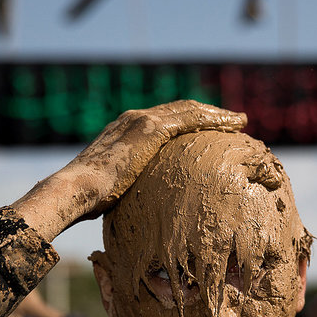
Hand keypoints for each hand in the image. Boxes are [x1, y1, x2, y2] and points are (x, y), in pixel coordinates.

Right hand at [65, 100, 246, 217]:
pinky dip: (213, 120)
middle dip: (208, 114)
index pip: (165, 120)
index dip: (190, 123)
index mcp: (125, 130)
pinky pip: (190, 119)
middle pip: (180, 110)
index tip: (209, 130)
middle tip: (233, 120)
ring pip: (189, 110)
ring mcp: (142, 120)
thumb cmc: (89, 199)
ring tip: (239, 121)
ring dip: (217, 114)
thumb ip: (129, 186)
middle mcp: (134, 118)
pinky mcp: (150, 128)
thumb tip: (137, 206)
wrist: (76, 189)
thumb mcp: (114, 189)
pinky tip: (232, 125)